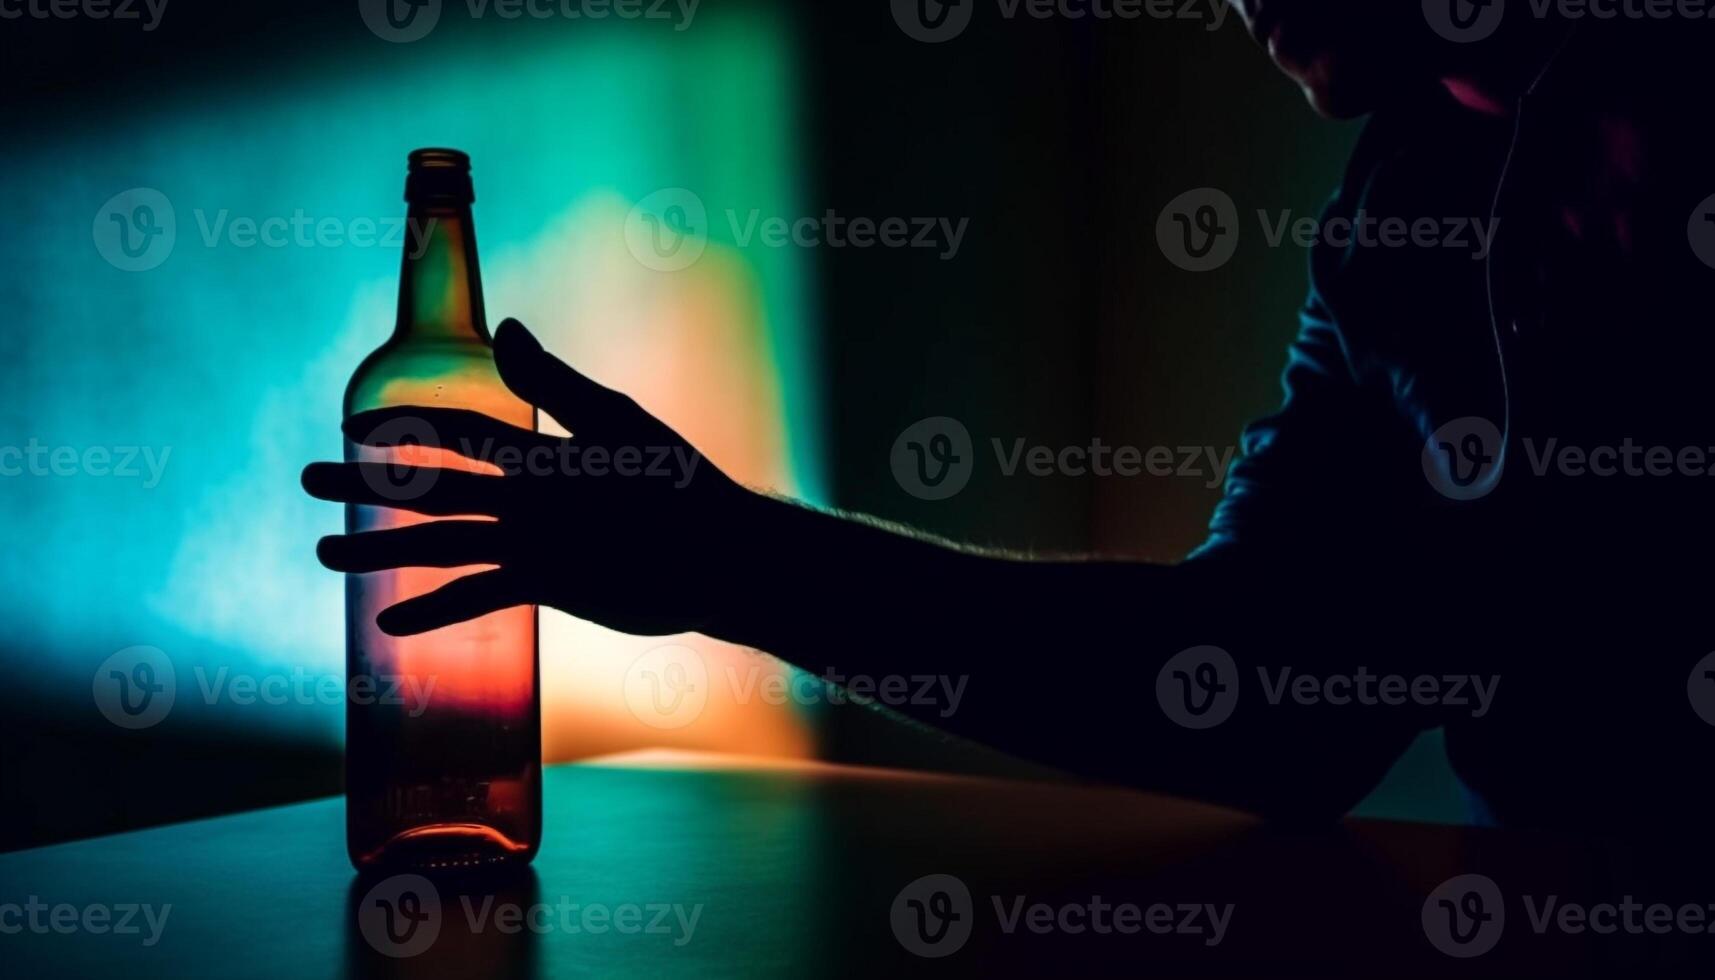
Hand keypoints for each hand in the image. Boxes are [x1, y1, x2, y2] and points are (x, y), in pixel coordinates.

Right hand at [303, 319, 770, 637]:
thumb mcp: (618, 429)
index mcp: (540, 452)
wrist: (721, 558)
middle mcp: (525, 497)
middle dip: (370, 487)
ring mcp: (530, 543)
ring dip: (384, 550)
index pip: (460, 430)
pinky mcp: (544, 585)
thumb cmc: (681, 483)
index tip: (354, 422)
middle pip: (432, 490)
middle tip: (307, 482)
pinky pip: (478, 598)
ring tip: (324, 553)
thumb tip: (505, 327)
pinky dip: (435, 610)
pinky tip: (389, 622)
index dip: (410, 424)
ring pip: (442, 545)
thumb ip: (556, 386)